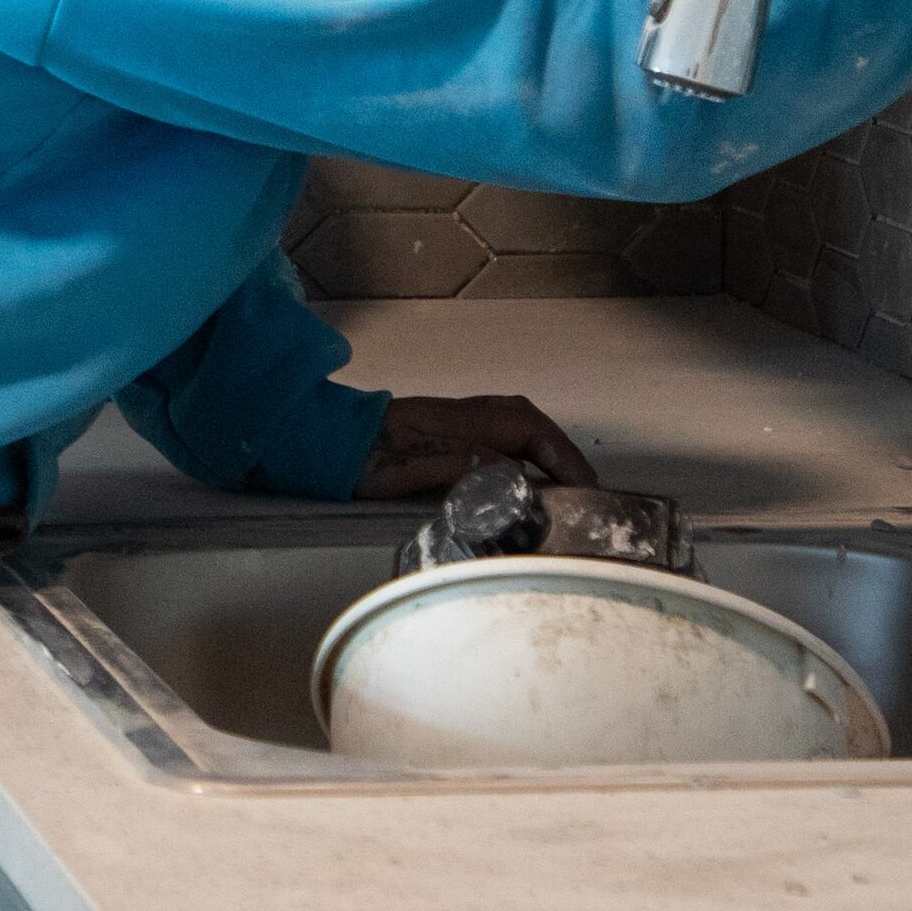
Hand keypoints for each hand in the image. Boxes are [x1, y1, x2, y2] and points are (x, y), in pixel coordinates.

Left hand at [355, 392, 600, 499]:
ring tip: (563, 493)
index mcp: (471, 419)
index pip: (535, 431)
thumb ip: (474, 467)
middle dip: (561, 457)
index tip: (587, 487)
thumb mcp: (426, 462)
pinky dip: (518, 464)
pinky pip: (495, 448)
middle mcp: (470, 417)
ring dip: (542, 459)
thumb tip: (520, 479)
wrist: (324, 443)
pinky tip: (518, 489)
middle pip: (531, 429)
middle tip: (584, 491)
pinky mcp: (442, 444)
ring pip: (514, 437)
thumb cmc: (371, 454)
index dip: (564, 459)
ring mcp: (455, 428)